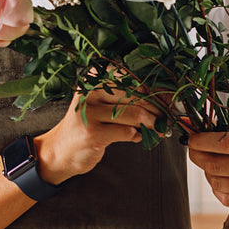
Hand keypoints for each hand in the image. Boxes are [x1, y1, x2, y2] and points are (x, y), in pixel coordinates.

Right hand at [35, 89, 159, 184]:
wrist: (61, 150)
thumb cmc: (88, 125)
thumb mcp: (103, 105)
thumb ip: (128, 99)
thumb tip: (163, 100)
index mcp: (94, 78)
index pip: (132, 78)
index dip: (153, 90)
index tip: (167, 101)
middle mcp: (90, 91)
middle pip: (136, 95)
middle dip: (157, 108)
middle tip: (166, 117)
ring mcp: (91, 112)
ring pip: (136, 114)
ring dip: (153, 123)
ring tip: (159, 129)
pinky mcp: (93, 132)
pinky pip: (128, 132)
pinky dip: (138, 136)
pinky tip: (137, 137)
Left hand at [186, 122, 228, 211]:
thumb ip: (224, 128)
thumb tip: (186, 122)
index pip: (225, 144)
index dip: (202, 142)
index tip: (191, 138)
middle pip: (217, 166)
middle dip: (198, 156)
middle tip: (194, 150)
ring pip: (218, 183)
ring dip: (207, 172)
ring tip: (211, 163)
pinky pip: (226, 198)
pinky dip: (218, 187)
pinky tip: (222, 178)